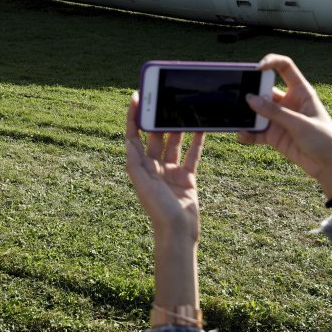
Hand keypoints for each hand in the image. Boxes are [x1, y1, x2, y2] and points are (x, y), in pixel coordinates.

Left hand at [125, 92, 204, 308]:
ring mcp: (171, 171)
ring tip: (184, 108)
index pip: (135, 136)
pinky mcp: (187, 177)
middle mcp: (154, 167)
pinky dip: (197, 141)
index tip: (136, 98)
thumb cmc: (157, 210)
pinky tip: (202, 127)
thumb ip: (135, 161)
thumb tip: (128, 138)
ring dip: (178, 127)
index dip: (134, 117)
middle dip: (158, 118)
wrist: (178, 233)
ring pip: (175, 142)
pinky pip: (192, 155)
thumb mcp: (142, 184)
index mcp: (140, 167)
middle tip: (164, 98)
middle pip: (155, 136)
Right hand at [238, 54, 331, 191]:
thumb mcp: (300, 123)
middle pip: (264, 90)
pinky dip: (248, 133)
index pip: (284, 67)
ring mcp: (280, 119)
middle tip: (240, 98)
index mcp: (300, 91)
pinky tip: (242, 136)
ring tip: (237, 118)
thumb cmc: (325, 140)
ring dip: (247, 115)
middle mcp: (288, 102)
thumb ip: (275, 112)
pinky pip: (256, 131)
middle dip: (251, 92)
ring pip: (257, 111)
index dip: (271, 62)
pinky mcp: (274, 135)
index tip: (256, 69)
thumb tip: (250, 99)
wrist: (330, 167)